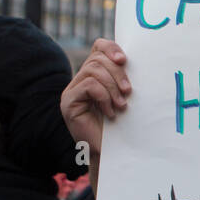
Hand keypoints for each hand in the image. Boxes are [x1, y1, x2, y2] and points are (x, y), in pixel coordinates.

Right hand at [60, 38, 130, 188]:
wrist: (112, 153)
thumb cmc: (122, 125)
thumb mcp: (125, 96)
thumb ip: (124, 77)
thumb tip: (132, 59)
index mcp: (95, 74)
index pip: (98, 47)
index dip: (111, 48)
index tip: (125, 60)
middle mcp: (80, 79)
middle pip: (97, 58)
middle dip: (117, 73)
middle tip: (129, 91)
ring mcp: (71, 90)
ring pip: (93, 71)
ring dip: (112, 87)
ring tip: (122, 105)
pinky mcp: (68, 102)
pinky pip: (88, 86)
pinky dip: (103, 97)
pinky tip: (110, 112)